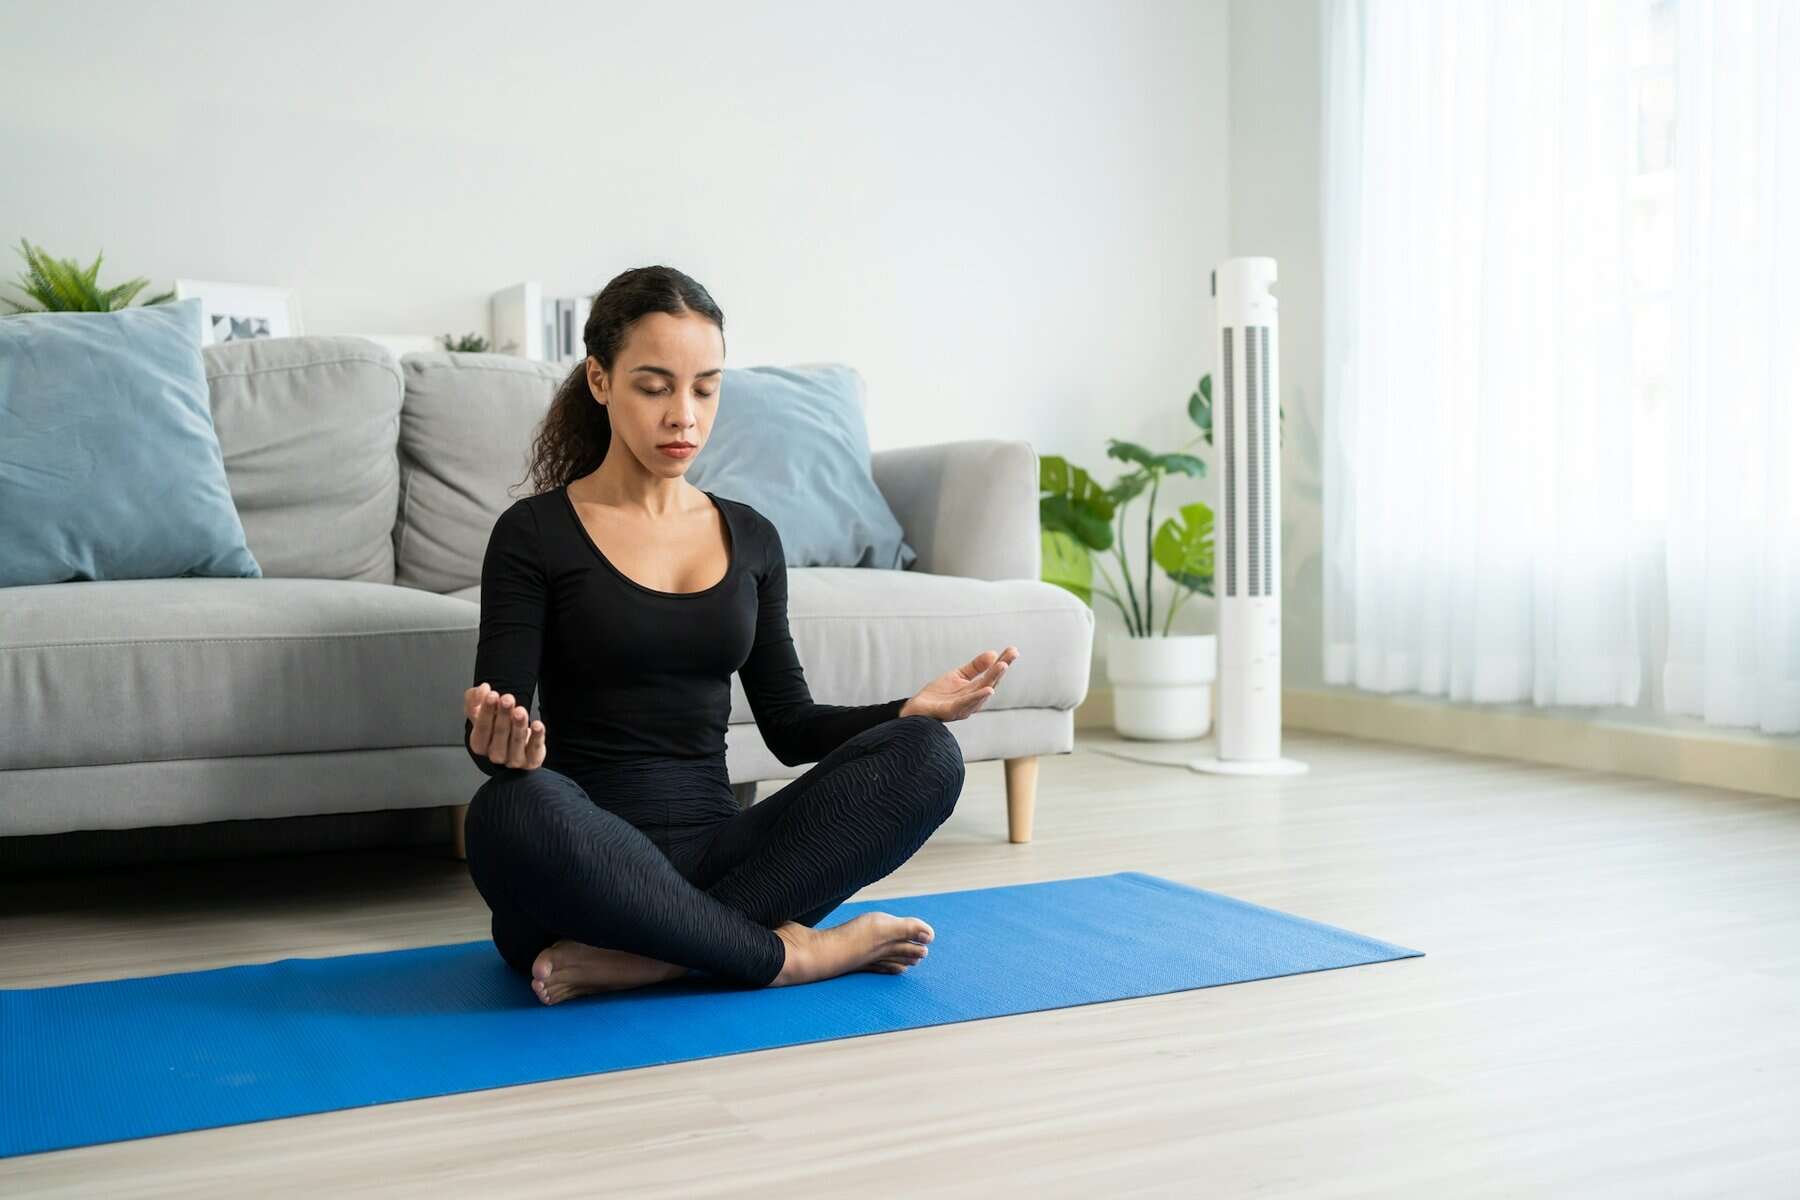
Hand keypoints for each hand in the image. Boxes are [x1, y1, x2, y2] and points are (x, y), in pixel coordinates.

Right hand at [465, 682, 546, 769]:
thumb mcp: (479, 710)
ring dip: (519, 725)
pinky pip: (534, 750)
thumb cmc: (493, 726)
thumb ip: (475, 699)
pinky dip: (537, 737)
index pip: (481, 729)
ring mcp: (513, 760)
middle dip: (503, 716)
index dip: (486, 712)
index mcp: (479, 744)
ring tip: (520, 710)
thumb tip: (482, 689)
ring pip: (516, 742)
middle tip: (507, 699)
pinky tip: (538, 725)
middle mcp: (495, 754)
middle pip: (499, 735)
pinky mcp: (531, 760)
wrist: (510, 741)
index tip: (492, 695)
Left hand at [901, 646, 1018, 722]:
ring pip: (981, 692)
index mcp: (976, 691)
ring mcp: (963, 707)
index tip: (1014, 650)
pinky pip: (966, 704)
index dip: (1003, 663)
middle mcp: (973, 701)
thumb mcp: (958, 675)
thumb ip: (975, 667)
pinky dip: (977, 697)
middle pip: (990, 682)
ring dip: (993, 678)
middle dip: (1001, 668)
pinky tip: (988, 689)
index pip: (992, 675)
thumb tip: (993, 654)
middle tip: (1013, 653)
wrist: (917, 709)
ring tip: (1003, 665)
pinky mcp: (951, 711)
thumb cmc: (939, 695)